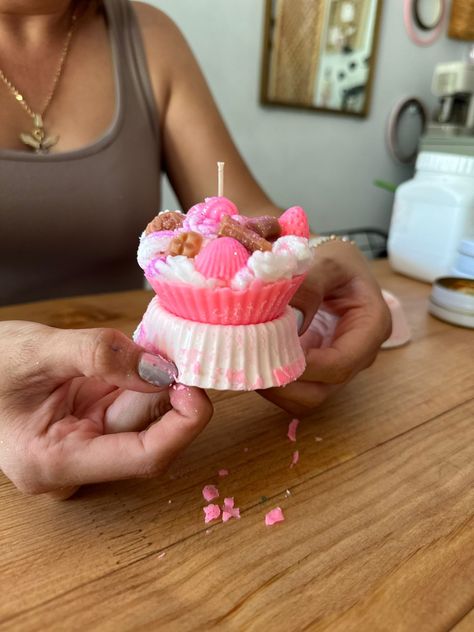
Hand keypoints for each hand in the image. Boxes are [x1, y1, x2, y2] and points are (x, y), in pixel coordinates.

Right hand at [0, 322, 212, 495]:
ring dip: (156, 380)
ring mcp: (85, 444)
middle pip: (148, 434)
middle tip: (184, 350)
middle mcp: (75, 463)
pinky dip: (144, 377)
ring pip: (143, 416)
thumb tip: (161, 369)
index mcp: (54, 462)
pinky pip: (131, 403)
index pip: (142, 458)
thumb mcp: (38, 351)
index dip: (183, 426)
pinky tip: (142, 354)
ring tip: (153, 345)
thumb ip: (98, 355)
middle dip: (169, 391)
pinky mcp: (91, 425)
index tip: (198, 387)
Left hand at [259, 242, 391, 415]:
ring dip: (274, 387)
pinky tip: (252, 359)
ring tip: (246, 361)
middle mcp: (358, 355)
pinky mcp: (317, 369)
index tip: (270, 353)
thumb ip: (310, 282)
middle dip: (283, 384)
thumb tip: (291, 312)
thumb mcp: (327, 260)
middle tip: (249, 362)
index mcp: (371, 326)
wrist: (335, 265)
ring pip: (305, 397)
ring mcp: (337, 366)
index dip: (305, 367)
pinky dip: (272, 381)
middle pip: (321, 391)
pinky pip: (295, 388)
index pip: (340, 364)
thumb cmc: (336, 260)